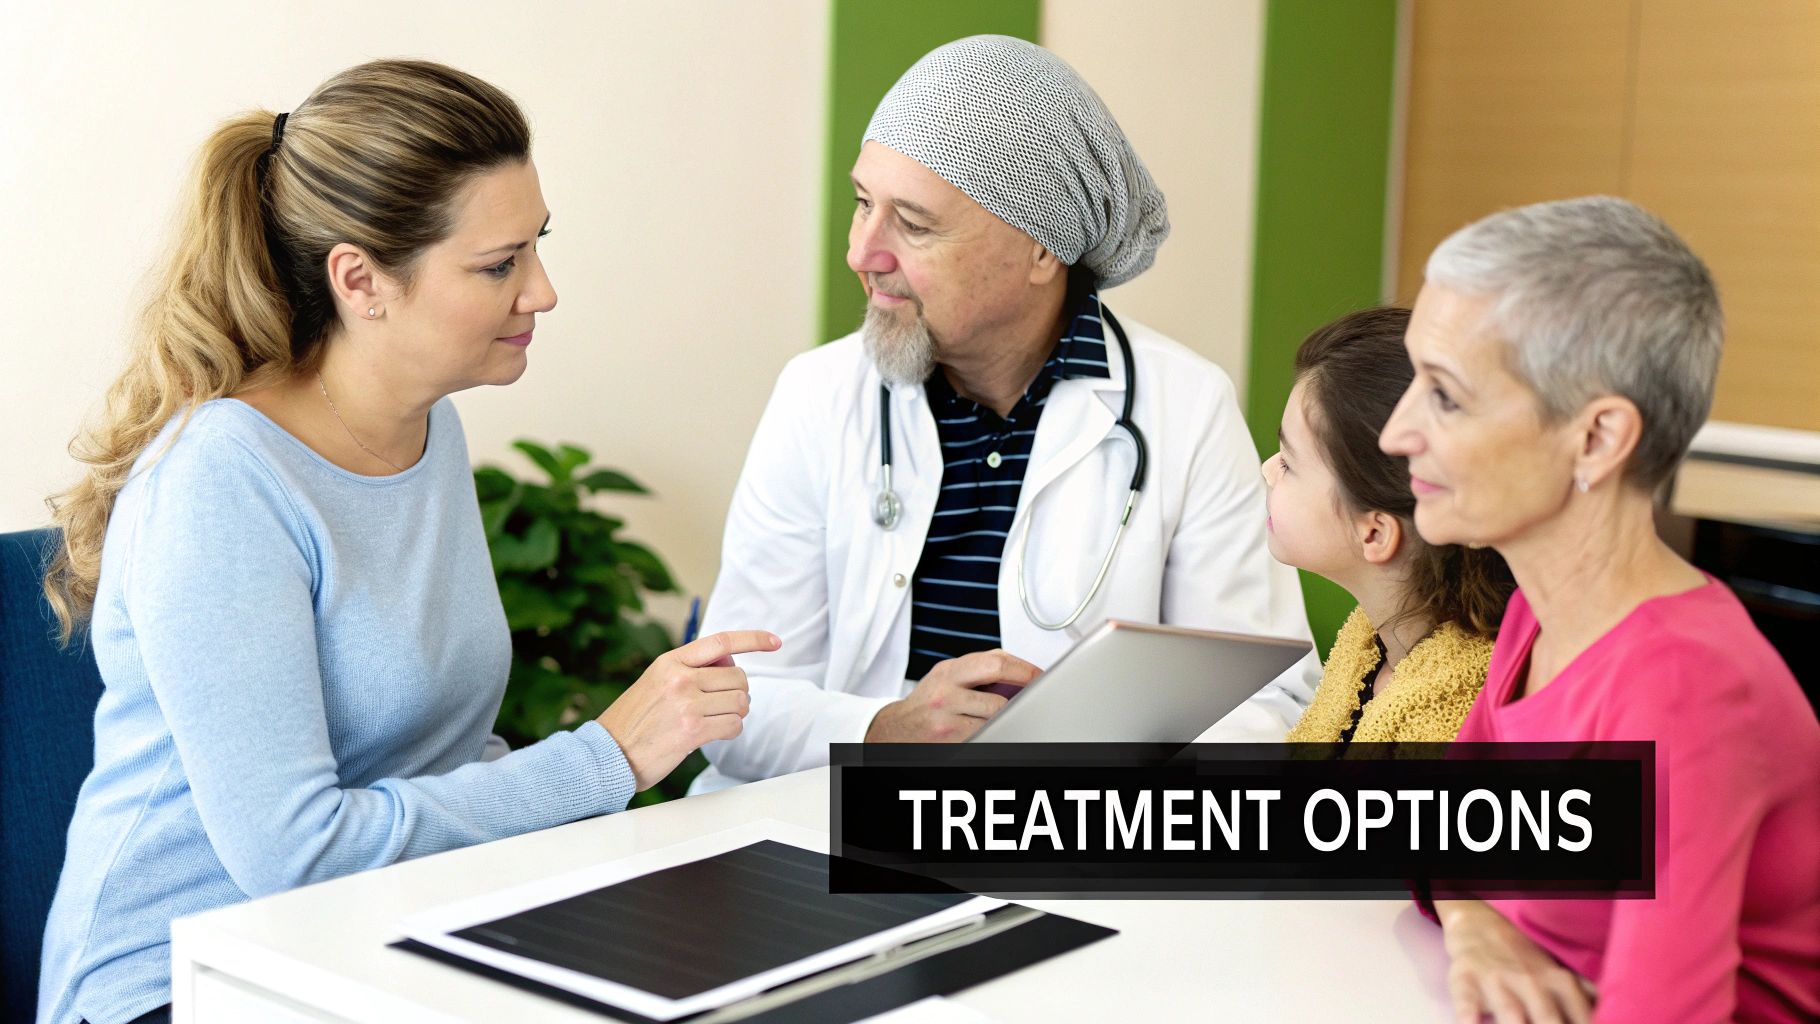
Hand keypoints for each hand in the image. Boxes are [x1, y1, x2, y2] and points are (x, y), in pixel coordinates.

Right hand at [597, 630, 779, 790]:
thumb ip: (690, 670)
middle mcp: (681, 678)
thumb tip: (729, 665)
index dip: (753, 639)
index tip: (774, 641)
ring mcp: (687, 704)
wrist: (608, 753)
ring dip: (735, 713)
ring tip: (715, 719)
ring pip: (740, 702)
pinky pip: (733, 725)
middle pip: (738, 677)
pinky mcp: (693, 731)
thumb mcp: (656, 681)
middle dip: (737, 692)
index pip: (722, 641)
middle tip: (721, 704)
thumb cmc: (633, 720)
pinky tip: (713, 733)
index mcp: (671, 661)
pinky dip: (730, 730)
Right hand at [865, 649, 1039, 741]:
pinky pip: (986, 731)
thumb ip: (977, 670)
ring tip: (1000, 714)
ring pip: (997, 710)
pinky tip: (986, 727)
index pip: (994, 659)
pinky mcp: (950, 736)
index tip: (1038, 674)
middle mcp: (947, 688)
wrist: (896, 730)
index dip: (1023, 666)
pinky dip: (992, 730)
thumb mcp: (947, 678)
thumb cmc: (928, 703)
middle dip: (1022, 681)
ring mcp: (948, 713)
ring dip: (1006, 713)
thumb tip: (1017, 670)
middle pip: (996, 674)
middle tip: (1036, 689)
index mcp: (949, 670)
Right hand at [1437, 899, 1594, 1023]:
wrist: (1479, 928)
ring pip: (1510, 1012)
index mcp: (1559, 982)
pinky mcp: (1465, 981)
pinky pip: (1466, 1003)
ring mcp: (1496, 981)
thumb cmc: (1526, 963)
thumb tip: (1619, 1015)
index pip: (1583, 1017)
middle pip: (1549, 1019)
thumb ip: (1586, 997)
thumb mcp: (1559, 975)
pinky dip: (1468, 1018)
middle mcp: (1530, 981)